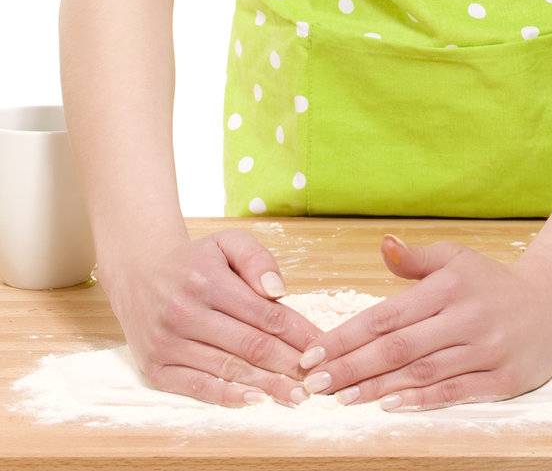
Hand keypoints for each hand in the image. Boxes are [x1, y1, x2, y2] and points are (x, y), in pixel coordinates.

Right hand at [97, 228, 327, 408]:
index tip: (321, 347)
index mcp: (207, 280)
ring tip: (295, 397)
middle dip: (288, 365)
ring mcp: (168, 343)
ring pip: (228, 370)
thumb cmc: (193, 261)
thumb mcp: (226, 242)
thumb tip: (277, 291)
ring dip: (266, 386)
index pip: (264, 313)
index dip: (297, 333)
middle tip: (316, 381)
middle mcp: (185, 313)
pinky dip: (228, 396)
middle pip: (250, 346)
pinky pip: (197, 388)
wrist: (137, 273)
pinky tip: (255, 400)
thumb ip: (257, 258)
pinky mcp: (155, 368)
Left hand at [295, 234, 551, 411]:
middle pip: (399, 348)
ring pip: (422, 373)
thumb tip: (384, 245)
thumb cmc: (491, 282)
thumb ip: (417, 259)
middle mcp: (466, 316)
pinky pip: (455, 392)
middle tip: (313, 384)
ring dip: (377, 388)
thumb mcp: (457, 259)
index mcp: (450, 285)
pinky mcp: (502, 378)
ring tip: (340, 399)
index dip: (347, 336)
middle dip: (351, 368)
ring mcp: (486, 349)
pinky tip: (389, 405)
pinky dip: (421, 401)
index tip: (313, 353)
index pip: (388, 314)